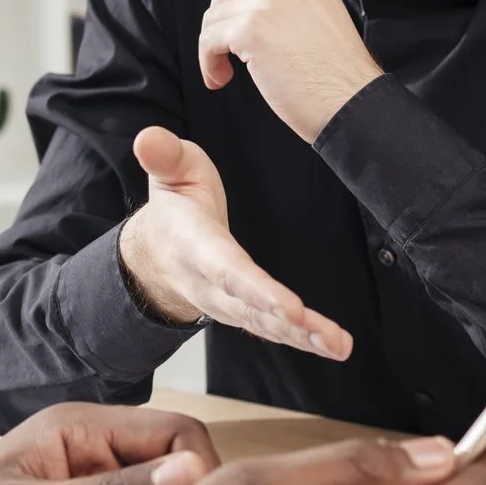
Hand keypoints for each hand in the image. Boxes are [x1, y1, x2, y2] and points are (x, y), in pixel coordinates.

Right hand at [118, 126, 352, 359]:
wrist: (157, 252)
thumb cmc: (176, 207)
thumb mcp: (169, 171)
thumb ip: (163, 156)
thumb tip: (147, 139)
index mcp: (195, 244)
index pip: (227, 269)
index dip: (257, 289)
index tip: (288, 306)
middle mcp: (209, 283)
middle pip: (250, 306)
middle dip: (286, 322)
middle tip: (324, 335)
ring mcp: (225, 304)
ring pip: (265, 324)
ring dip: (303, 337)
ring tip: (338, 346)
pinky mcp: (243, 312)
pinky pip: (272, 330)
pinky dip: (303, 339)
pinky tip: (333, 346)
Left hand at [199, 0, 383, 142]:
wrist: (351, 101)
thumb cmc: (336, 74)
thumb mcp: (316, 17)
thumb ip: (285, 5)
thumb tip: (241, 11)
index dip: (238, 11)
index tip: (240, 39)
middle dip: (221, 27)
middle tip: (228, 57)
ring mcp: (267, 1)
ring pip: (214, 17)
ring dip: (213, 47)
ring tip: (225, 73)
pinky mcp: (250, 28)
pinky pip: (209, 40)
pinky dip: (208, 61)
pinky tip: (221, 78)